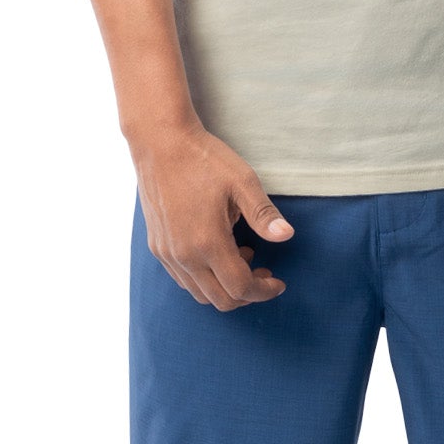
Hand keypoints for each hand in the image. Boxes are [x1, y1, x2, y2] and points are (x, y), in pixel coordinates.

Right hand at [130, 120, 293, 310]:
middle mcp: (184, 255)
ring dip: (225, 286)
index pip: (241, 288)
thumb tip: (286, 235)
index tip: (278, 282)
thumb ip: (263, 214)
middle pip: (221, 300)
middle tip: (264, 273)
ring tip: (242, 256)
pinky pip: (183, 279)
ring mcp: (167, 253)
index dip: (264, 291)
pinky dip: (205, 278)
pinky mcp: (157, 247)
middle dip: (248, 294)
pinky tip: (217, 252)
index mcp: (208, 242)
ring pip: (200, 293)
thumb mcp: (242, 182)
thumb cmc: (203, 159)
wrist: (160, 143)